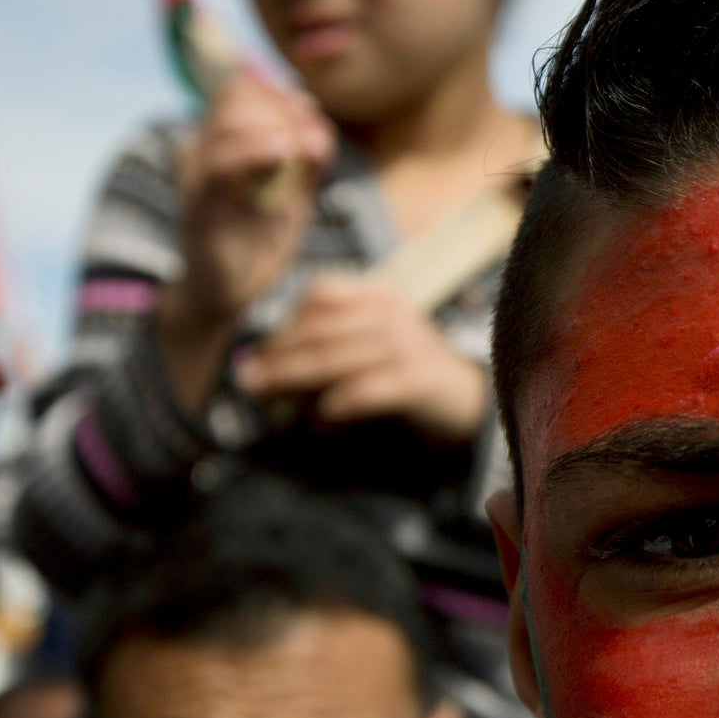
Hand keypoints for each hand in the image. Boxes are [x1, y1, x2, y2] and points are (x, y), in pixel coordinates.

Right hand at [162, 72, 332, 408]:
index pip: (243, 86)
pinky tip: (284, 154)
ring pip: (229, 119)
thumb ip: (304, 151)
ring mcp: (195, 174)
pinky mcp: (198, 206)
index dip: (281, 93)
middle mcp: (201, 147)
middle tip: (314, 145)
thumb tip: (309, 105)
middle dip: (285, 110)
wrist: (229, 293)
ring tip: (307, 152)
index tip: (311, 119)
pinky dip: (256, 150)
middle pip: (237, 93)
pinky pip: (220, 164)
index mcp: (220, 139)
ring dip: (278, 127)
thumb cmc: (261, 240)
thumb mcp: (293, 190)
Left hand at [236, 273, 489, 441]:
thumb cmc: (411, 374)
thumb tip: (267, 368)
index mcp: (379, 299)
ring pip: (334, 359)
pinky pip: (362, 391)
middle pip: (320, 330)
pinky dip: (333, 407)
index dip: (286, 323)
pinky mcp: (417, 381)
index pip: (321, 295)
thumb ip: (331, 347)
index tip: (260, 352)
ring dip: (293, 382)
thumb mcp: (374, 347)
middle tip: (247, 381)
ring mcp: (407, 346)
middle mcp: (392, 315)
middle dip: (277, 357)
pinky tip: (318, 422)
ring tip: (268, 401)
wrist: (471, 400)